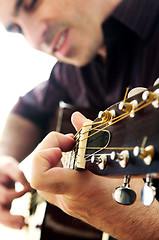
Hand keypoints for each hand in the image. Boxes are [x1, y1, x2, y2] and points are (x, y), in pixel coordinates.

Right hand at [0, 156, 30, 228]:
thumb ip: (18, 174)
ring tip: (24, 224)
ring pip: (0, 217)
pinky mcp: (0, 207)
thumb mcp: (10, 166)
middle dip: (10, 217)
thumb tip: (27, 186)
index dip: (17, 194)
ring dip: (11, 222)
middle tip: (23, 219)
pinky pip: (3, 219)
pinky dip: (11, 223)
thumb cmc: (4, 167)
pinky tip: (21, 225)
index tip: (28, 189)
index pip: (5, 195)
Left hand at [31, 112, 158, 239]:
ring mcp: (64, 202)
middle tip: (69, 140)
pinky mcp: (67, 200)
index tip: (65, 144)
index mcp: (80, 190)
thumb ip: (93, 138)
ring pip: (40, 175)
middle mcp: (66, 199)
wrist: (136, 225)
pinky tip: (74, 156)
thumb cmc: (133, 198)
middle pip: (35, 171)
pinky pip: (50, 179)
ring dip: (52, 153)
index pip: (39, 178)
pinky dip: (57, 162)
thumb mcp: (117, 163)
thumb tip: (77, 117)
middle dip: (49, 146)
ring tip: (72, 146)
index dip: (43, 155)